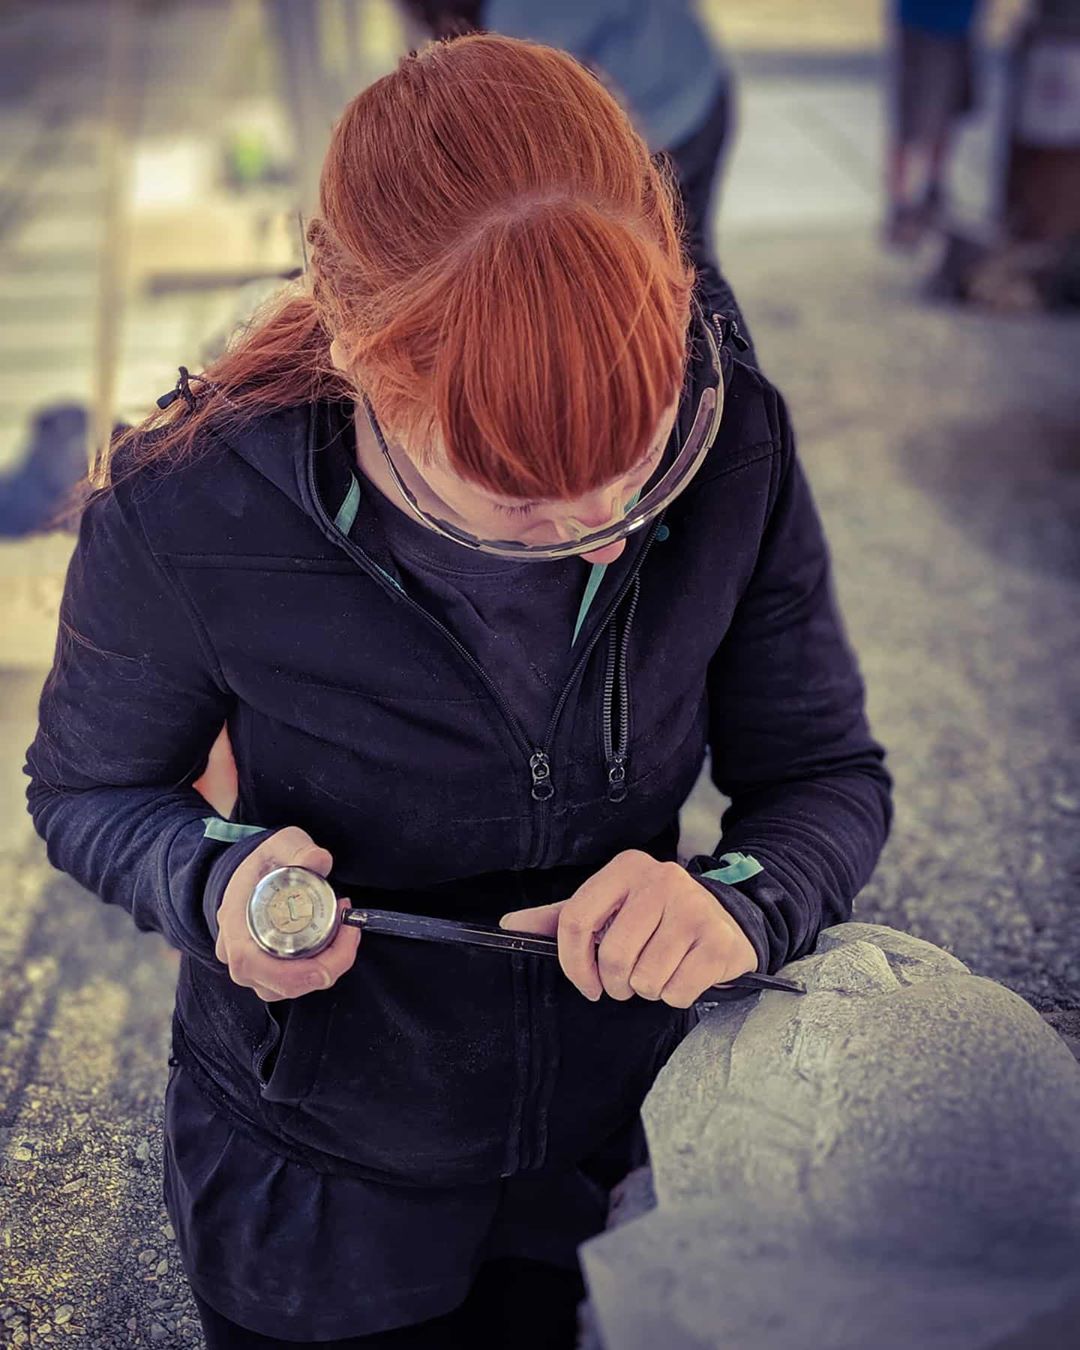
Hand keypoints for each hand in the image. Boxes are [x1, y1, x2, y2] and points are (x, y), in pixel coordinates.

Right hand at [215, 826, 360, 1001]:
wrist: (250, 875)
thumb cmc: (264, 862)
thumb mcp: (281, 844)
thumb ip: (299, 849)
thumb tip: (318, 860)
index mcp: (234, 927)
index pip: (258, 965)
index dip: (302, 965)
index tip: (340, 931)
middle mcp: (238, 957)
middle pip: (286, 984)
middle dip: (330, 963)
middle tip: (350, 926)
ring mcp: (252, 970)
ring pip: (294, 987)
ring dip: (328, 965)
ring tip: (344, 929)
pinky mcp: (267, 974)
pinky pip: (297, 982)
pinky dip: (321, 966)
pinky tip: (335, 939)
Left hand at [499, 849, 757, 1006]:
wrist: (725, 920)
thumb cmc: (655, 919)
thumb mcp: (609, 909)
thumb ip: (561, 918)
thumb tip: (509, 926)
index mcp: (626, 868)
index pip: (576, 919)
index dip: (573, 963)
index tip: (585, 983)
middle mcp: (661, 879)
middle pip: (612, 955)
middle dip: (616, 983)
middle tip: (628, 980)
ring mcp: (694, 908)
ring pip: (645, 978)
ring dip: (647, 989)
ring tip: (660, 971)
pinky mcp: (718, 940)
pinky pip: (677, 990)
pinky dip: (676, 995)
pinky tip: (685, 974)